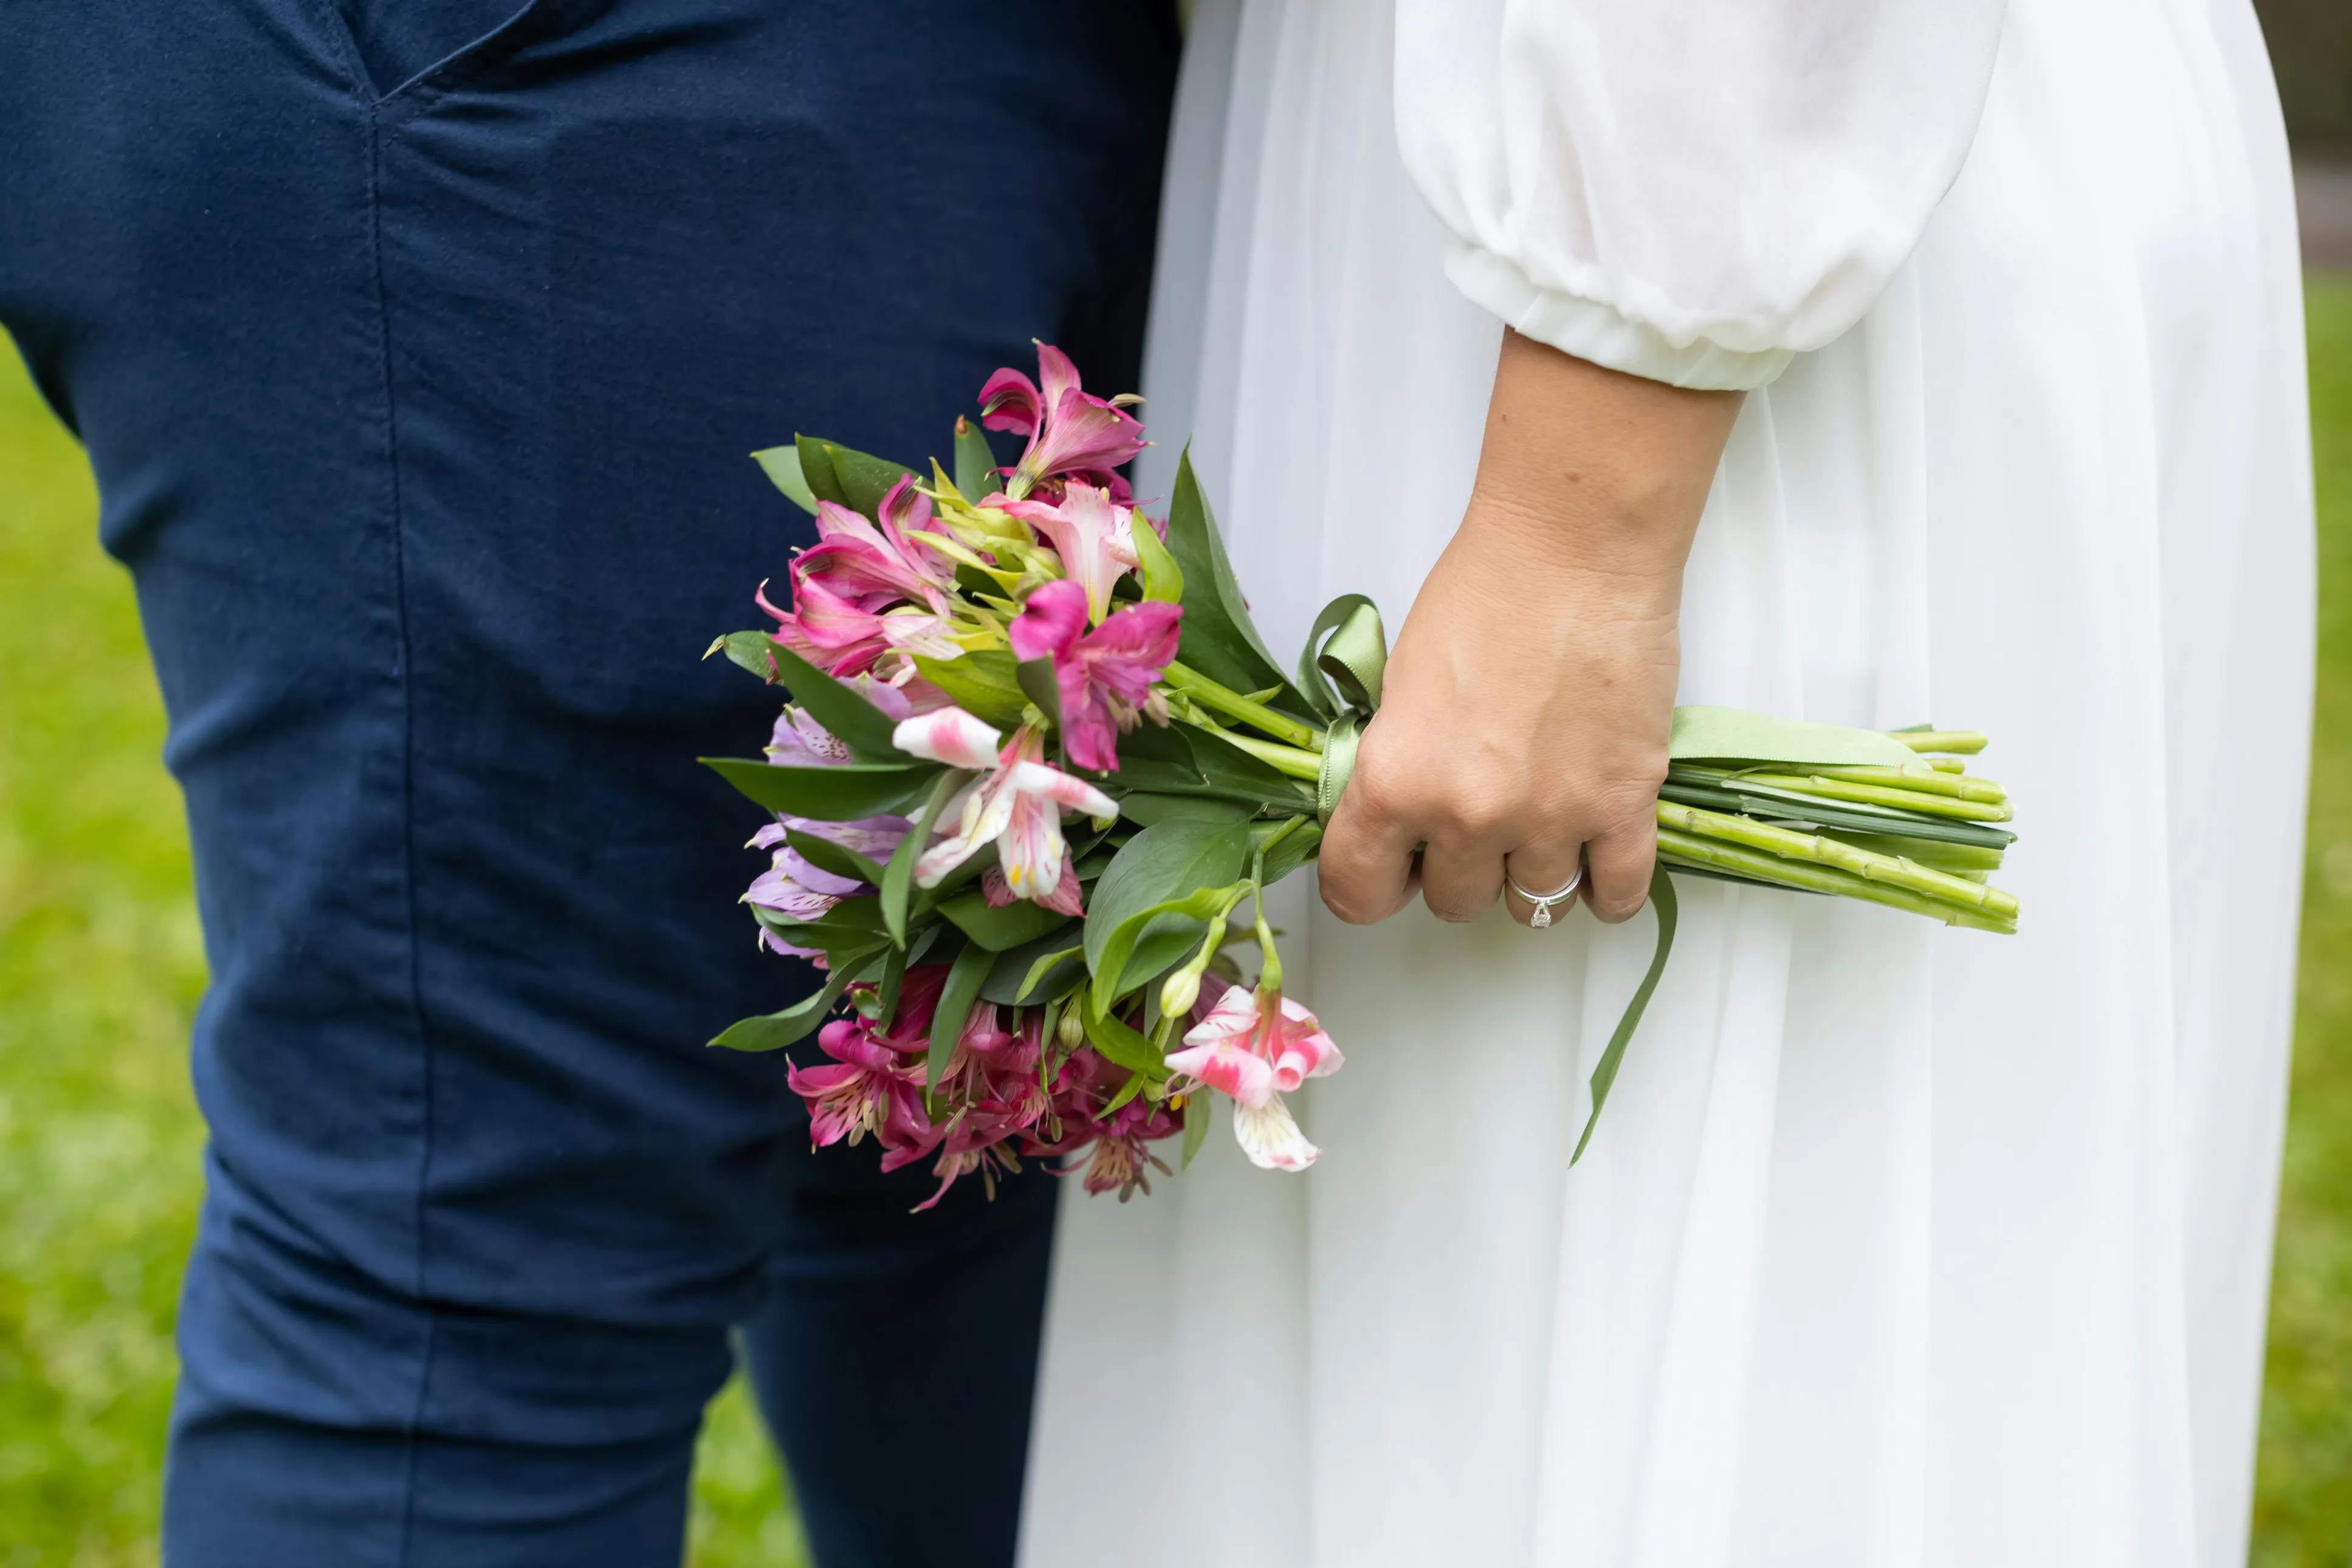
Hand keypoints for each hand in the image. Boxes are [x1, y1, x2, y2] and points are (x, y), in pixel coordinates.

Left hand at [1318, 332, 1740, 927]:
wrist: (1573, 549)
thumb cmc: (1482, 594)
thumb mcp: (1398, 691)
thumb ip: (1396, 772)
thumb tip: (1402, 825)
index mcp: (1395, 783)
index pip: (1357, 894)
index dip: (1369, 885)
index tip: (1387, 869)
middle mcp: (1469, 816)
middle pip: (1453, 902)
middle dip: (1459, 866)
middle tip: (1474, 814)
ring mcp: (1552, 819)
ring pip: (1533, 905)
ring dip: (1530, 871)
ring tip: (1537, 818)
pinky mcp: (1625, 806)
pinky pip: (1614, 895)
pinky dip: (1602, 885)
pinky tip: (1591, 851)